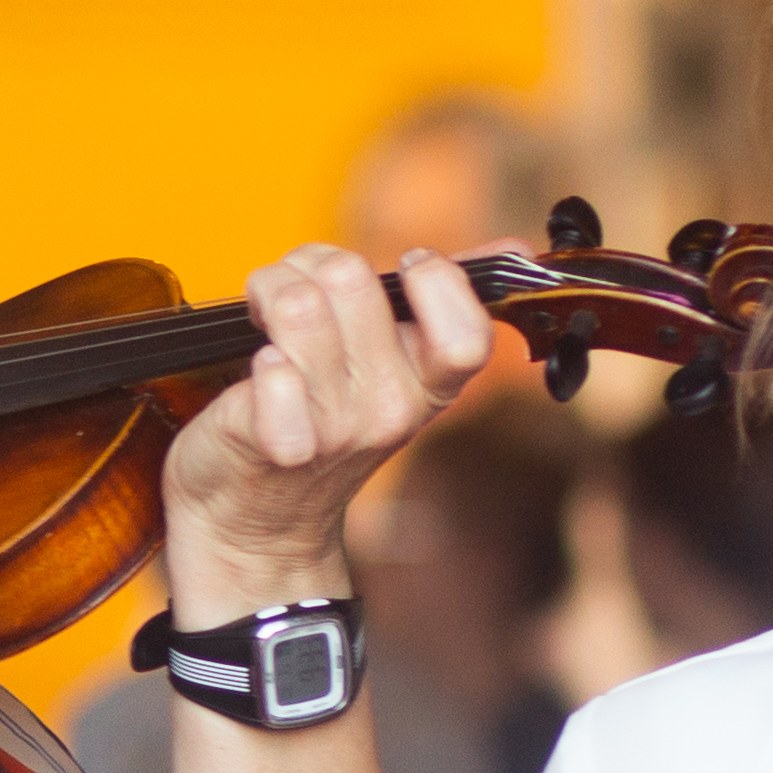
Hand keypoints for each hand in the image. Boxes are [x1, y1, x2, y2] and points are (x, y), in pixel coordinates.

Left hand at [161, 243, 497, 614]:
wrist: (254, 521)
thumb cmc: (315, 425)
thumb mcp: (389, 368)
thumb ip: (444, 307)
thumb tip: (518, 251)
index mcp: (429, 385)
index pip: (465, 328)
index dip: (431, 277)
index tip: (397, 269)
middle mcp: (391, 408)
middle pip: (352, 278)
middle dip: (307, 265)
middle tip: (290, 295)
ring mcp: (338, 430)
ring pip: (299, 305)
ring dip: (267, 293)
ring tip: (262, 320)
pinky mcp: (280, 442)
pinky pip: (274, 372)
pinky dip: (255, 359)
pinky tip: (256, 372)